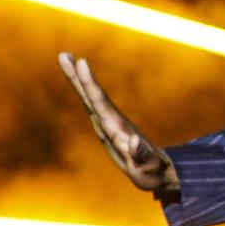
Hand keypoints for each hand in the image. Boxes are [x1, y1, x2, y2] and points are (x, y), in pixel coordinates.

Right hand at [58, 52, 180, 199]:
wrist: (160, 171)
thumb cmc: (153, 171)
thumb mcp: (147, 168)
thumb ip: (141, 155)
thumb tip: (133, 141)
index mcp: (118, 128)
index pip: (101, 102)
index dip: (90, 84)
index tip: (82, 62)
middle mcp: (113, 122)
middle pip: (93, 95)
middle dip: (78, 76)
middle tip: (64, 54)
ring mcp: (110, 124)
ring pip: (90, 98)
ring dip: (78, 80)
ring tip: (66, 59)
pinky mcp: (107, 128)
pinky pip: (92, 106)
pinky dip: (84, 91)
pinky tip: (77, 77)